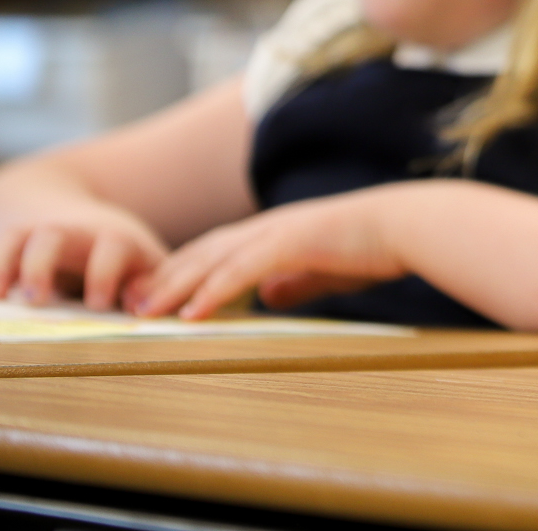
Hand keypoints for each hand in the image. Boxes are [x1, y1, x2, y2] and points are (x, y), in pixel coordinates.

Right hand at [0, 202, 169, 311]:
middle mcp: (74, 234)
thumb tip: (143, 308)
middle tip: (36, 298)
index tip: (98, 304)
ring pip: (14, 238)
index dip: (104, 273)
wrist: (85, 223)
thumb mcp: (148, 269)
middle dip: (41, 264)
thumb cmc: (129, 262)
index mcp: (115, 239)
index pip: (112, 246)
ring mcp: (38, 237)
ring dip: (0, 265)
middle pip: (53, 235)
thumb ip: (149, 288)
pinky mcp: (12, 251)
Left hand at [125, 187, 412, 319]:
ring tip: (143, 311)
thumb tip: (267, 298)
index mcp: (276, 232)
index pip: (218, 251)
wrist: (408, 225)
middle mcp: (268, 227)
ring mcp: (277, 232)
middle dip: (164, 277)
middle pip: (202, 252)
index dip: (183, 271)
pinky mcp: (291, 242)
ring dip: (174, 286)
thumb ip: (294, 282)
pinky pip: (241, 270)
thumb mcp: (326, 270)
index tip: (154, 294)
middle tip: (129, 304)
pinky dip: (212, 290)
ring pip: (212, 260)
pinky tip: (191, 311)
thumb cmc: (375, 247)